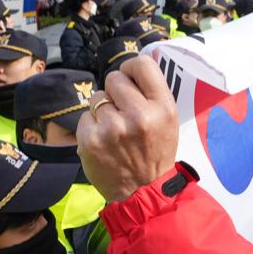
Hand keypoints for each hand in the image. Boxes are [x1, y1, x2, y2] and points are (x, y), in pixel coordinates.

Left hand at [77, 56, 177, 202]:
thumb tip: (135, 61)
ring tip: (114, 130)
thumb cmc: (154, 152)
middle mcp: (139, 115)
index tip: (129, 78)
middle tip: (123, 112)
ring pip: (97, 97)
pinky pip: (85, 116)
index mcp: (162, 108)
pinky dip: (91, 127)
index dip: (131, 67)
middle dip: (115, 91)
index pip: (142, 64)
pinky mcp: (91, 139)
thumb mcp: (167, 120)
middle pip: (114, 78)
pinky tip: (103, 142)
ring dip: (102, 110)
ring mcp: (113, 128)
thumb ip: (153, 92)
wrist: (142, 191)